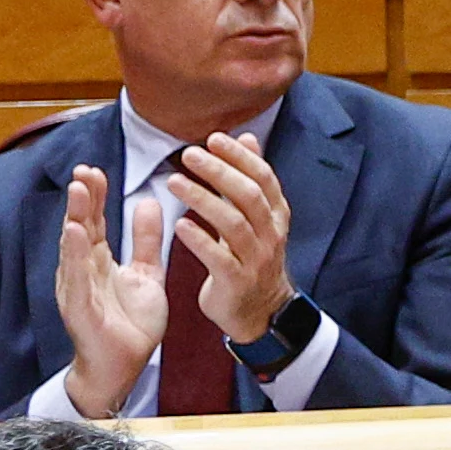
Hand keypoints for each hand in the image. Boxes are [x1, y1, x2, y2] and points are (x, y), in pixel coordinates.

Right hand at [53, 166, 168, 419]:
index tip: (96, 170)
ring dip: (76, 217)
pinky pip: (77, 278)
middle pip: (81, 227)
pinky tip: (74, 233)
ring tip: (79, 190)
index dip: (96, 197)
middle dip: (83, 199)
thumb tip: (147, 201)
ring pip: (74, 247)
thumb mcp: (145, 273)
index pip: (95, 222)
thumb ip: (145, 240)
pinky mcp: (81, 308)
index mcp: (98, 262)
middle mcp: (83, 271)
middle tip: (85, 170)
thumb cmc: (130, 322)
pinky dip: (75, 255)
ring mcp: (79, 288)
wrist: (124, 366)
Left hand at [166, 132, 295, 342]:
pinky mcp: (237, 281)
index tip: (214, 139)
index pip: (263, 178)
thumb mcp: (258, 218)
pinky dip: (199, 240)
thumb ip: (250, 179)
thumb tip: (247, 138)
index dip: (240, 157)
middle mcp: (270, 235)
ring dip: (203, 200)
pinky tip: (180, 225)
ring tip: (174, 182)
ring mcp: (256, 259)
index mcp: (276, 216)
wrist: (261, 311)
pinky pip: (219, 258)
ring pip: (233, 224)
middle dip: (219, 172)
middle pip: (248, 196)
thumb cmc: (252, 259)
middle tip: (189, 155)